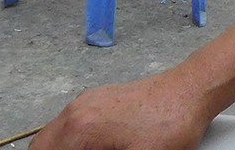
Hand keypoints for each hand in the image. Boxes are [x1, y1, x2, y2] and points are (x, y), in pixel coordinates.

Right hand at [29, 68, 212, 149]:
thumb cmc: (171, 123)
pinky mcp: (101, 99)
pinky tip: (88, 149)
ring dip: (60, 149)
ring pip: (55, 133)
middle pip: (42, 145)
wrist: (192, 90)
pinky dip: (70, 140)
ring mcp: (89, 100)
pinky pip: (70, 122)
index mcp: (80, 127)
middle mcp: (78, 109)